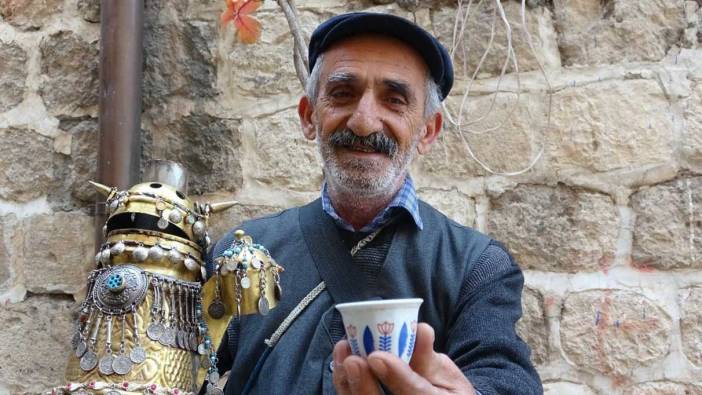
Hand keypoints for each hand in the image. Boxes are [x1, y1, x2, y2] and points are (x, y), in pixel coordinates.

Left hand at [332, 323, 475, 394]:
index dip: (398, 378)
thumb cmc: (445, 391)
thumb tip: (420, 329)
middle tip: (353, 360)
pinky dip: (345, 384)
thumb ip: (430, 358)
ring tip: (343, 351)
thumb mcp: (447, 375)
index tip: (378, 357)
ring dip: (347, 382)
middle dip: (363, 386)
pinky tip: (341, 360)